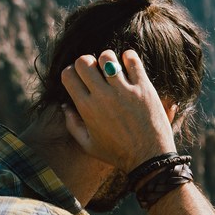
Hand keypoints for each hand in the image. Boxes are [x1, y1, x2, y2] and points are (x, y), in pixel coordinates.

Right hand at [60, 50, 176, 169]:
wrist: (149, 158)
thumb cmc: (117, 153)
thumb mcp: (88, 145)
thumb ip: (72, 124)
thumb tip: (65, 105)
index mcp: (86, 108)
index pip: (68, 74)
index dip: (71, 71)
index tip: (80, 76)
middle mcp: (103, 96)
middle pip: (84, 61)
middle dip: (86, 61)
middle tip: (95, 69)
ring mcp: (124, 91)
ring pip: (107, 56)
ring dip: (107, 57)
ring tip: (113, 67)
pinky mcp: (144, 88)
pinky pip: (132, 60)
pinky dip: (128, 56)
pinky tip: (128, 63)